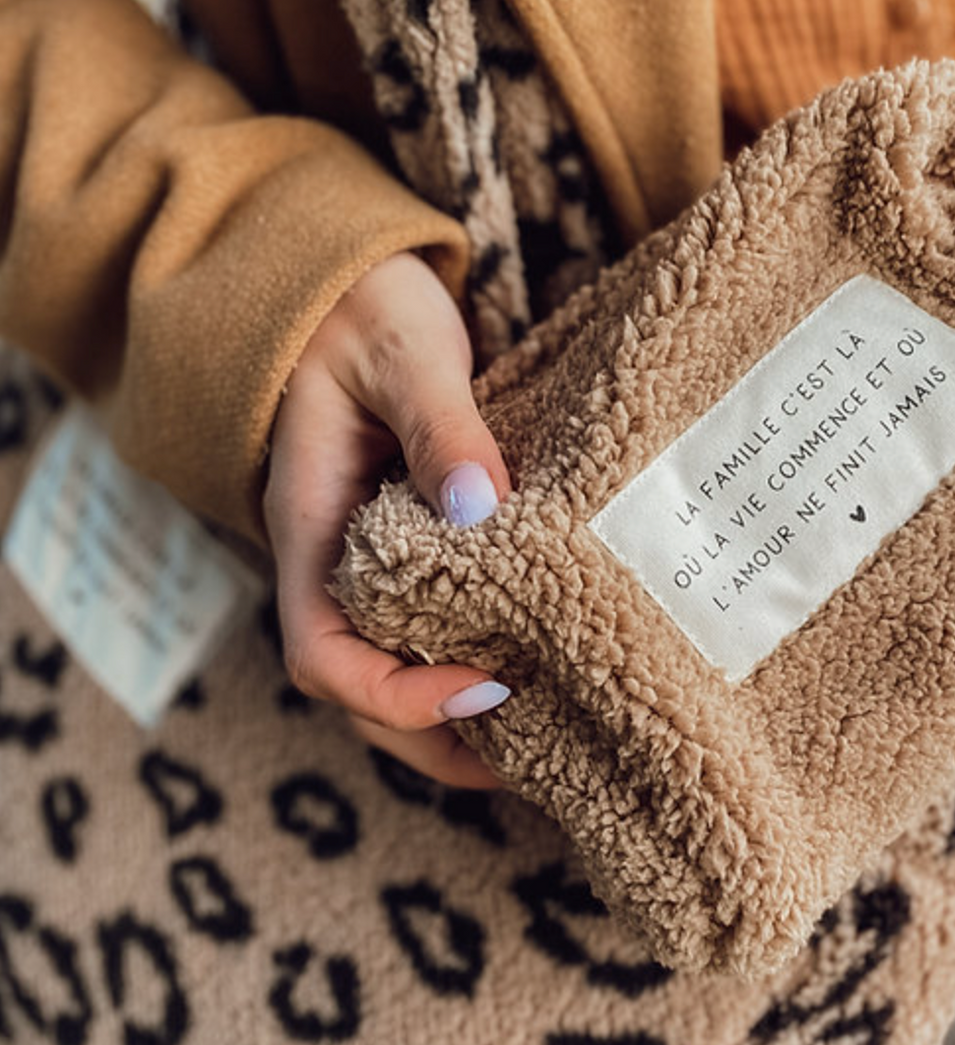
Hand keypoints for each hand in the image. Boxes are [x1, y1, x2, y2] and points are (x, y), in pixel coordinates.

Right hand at [263, 251, 510, 788]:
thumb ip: (441, 426)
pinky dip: (478, 671)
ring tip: (554, 743)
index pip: (322, 653)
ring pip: (394, 677)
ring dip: (460, 723)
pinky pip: (429, 637)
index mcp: (309, 526)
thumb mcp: (406, 351)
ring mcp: (365, 569)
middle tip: (541, 761)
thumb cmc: (367, 306)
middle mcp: (330, 565)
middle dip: (438, 741)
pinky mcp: (408, 561)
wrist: (349, 282)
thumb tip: (477, 507)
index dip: (396, 693)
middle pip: (359, 694)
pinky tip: (547, 680)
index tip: (488, 684)